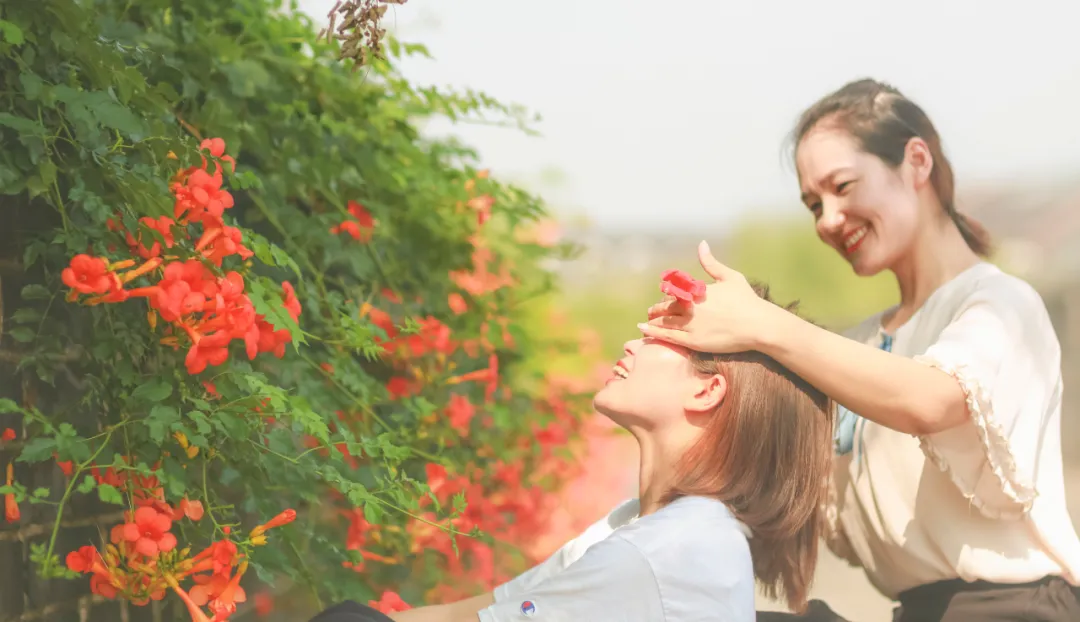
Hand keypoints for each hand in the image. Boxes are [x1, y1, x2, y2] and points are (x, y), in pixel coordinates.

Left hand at [639, 241, 771, 353]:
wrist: (758, 325)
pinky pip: (668, 336)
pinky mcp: (694, 341)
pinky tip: (643, 330)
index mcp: (696, 291)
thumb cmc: (747, 300)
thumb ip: (711, 263)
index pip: (673, 292)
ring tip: (647, 322)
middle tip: (652, 311)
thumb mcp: (730, 277)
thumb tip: (702, 243)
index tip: (664, 299)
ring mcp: (691, 325)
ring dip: (653, 321)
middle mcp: (691, 307)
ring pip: (664, 322)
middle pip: (665, 307)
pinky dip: (653, 332)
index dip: (667, 296)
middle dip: (656, 309)